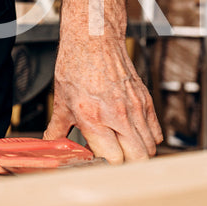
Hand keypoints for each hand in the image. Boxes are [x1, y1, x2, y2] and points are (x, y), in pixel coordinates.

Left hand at [44, 38, 161, 162]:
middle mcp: (118, 115)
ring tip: (121, 149)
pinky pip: (155, 131)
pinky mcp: (145, 100)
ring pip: (149, 147)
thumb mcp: (60, 101)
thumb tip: (51, 144)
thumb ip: (57, 129)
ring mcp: (135, 108)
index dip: (105, 165)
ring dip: (137, 153)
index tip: (97, 162)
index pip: (113, 159)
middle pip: (137, 158)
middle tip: (112, 159)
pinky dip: (147, 139)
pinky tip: (131, 135)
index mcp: (94, 118)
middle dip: (126, 165)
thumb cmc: (76, 66)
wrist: (94, 40)